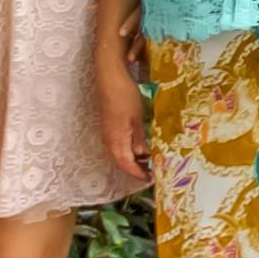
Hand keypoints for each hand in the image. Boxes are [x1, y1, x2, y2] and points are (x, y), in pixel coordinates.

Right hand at [93, 50, 146, 187]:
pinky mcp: (108, 125)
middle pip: (121, 161)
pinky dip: (129, 149)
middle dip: (136, 169)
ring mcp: (107, 132)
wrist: (109, 78)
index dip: (137, 174)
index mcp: (116, 141)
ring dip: (133, 159)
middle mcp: (109, 140)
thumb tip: (143, 157)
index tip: (150, 179)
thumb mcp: (137, 119)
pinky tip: (140, 144)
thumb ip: (139, 139)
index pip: (126, 165)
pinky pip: (118, 144)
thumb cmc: (125, 97)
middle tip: (151, 172)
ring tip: (149, 160)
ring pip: (119, 153)